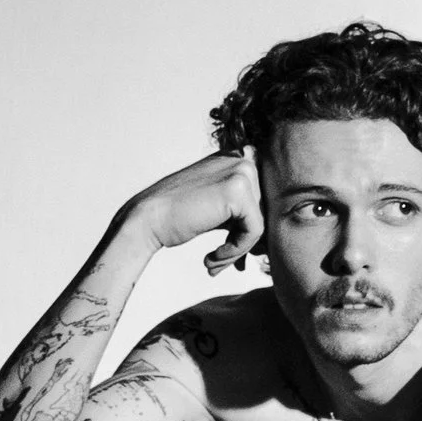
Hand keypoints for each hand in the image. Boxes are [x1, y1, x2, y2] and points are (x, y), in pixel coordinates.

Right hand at [119, 150, 264, 271]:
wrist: (148, 219)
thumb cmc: (179, 217)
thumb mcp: (219, 208)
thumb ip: (245, 213)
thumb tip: (273, 240)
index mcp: (237, 157)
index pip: (265, 199)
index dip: (253, 231)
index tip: (235, 253)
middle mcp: (242, 158)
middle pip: (266, 211)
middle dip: (246, 243)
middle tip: (220, 262)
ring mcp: (242, 171)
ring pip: (262, 223)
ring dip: (239, 251)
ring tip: (214, 263)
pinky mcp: (239, 190)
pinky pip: (255, 231)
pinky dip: (236, 250)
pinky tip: (212, 257)